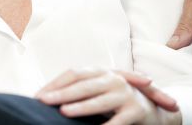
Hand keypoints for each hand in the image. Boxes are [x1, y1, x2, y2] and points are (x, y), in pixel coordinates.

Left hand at [35, 68, 180, 124]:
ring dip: (81, 107)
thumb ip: (77, 91)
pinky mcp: (136, 110)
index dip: (55, 84)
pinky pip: (119, 120)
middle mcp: (111, 78)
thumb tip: (47, 96)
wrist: (153, 108)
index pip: (73, 74)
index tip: (38, 95)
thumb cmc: (115, 100)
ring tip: (65, 112)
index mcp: (99, 71)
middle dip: (62, 93)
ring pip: (98, 101)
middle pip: (83, 85)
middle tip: (44, 101)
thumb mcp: (97, 90)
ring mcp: (125, 93)